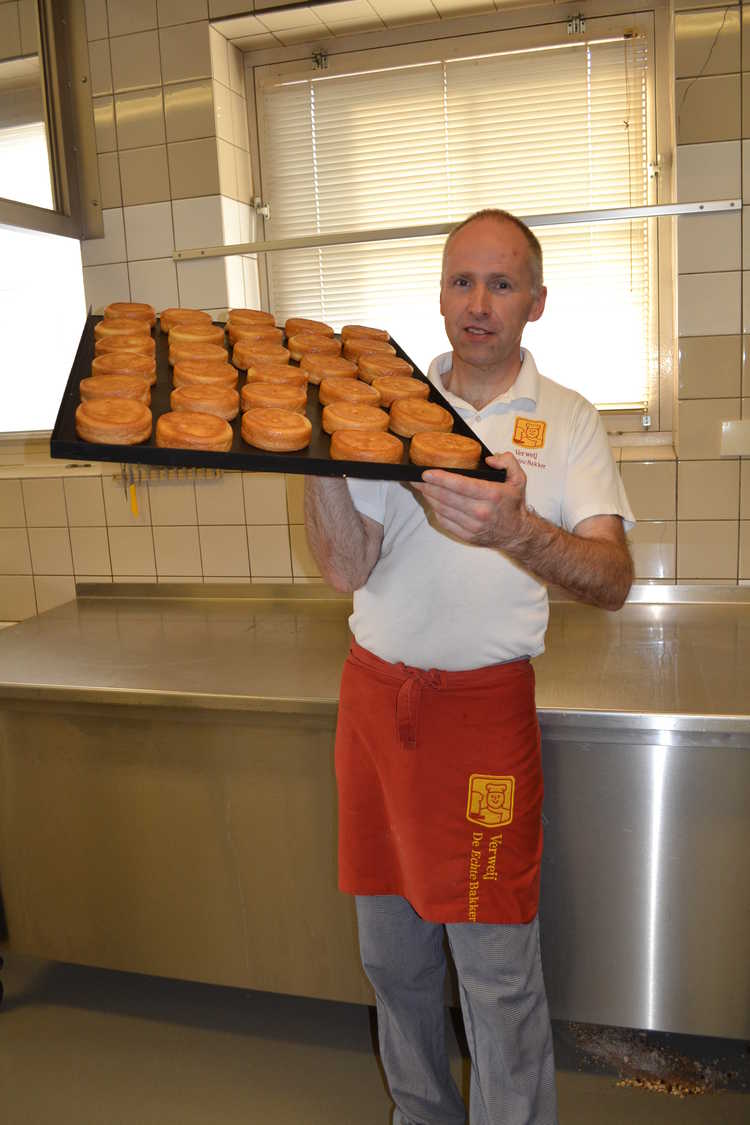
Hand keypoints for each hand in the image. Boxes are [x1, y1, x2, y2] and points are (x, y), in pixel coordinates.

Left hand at [412, 451, 529, 548]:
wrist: (516, 534)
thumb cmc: (513, 504)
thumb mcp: (519, 478)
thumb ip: (508, 462)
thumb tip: (490, 459)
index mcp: (492, 495)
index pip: (460, 485)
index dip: (441, 478)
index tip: (426, 473)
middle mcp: (481, 512)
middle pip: (446, 497)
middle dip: (428, 486)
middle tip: (415, 478)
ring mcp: (473, 526)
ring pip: (443, 509)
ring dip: (429, 497)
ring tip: (421, 487)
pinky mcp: (466, 535)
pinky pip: (445, 522)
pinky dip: (436, 511)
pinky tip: (432, 501)